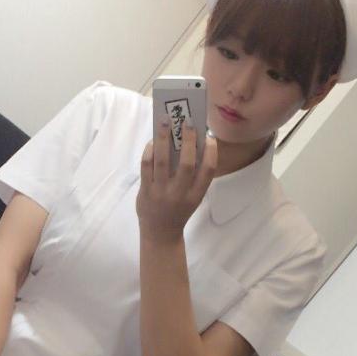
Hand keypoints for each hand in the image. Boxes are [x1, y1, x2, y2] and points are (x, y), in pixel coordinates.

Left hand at [136, 119, 217, 243]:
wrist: (160, 234)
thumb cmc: (179, 210)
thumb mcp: (192, 197)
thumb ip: (194, 177)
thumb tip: (190, 144)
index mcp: (196, 195)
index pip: (208, 171)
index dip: (211, 153)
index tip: (210, 137)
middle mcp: (180, 194)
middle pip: (186, 163)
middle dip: (188, 140)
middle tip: (187, 122)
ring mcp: (161, 192)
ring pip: (163, 161)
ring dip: (164, 139)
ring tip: (165, 121)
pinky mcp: (145, 191)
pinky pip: (146, 167)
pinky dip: (150, 151)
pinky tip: (153, 141)